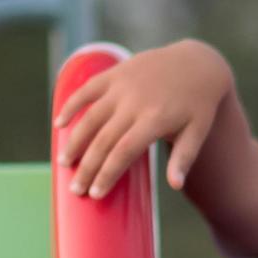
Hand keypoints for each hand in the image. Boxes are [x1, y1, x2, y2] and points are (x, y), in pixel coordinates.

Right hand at [53, 39, 237, 200]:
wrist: (197, 63)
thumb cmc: (198, 105)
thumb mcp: (197, 132)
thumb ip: (184, 158)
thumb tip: (176, 185)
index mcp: (155, 119)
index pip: (123, 152)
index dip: (107, 174)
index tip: (96, 194)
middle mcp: (134, 102)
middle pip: (103, 140)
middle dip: (87, 167)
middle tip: (75, 189)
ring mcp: (122, 86)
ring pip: (90, 117)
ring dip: (74, 141)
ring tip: (64, 163)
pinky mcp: (114, 73)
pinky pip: (87, 89)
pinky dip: (71, 105)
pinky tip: (59, 124)